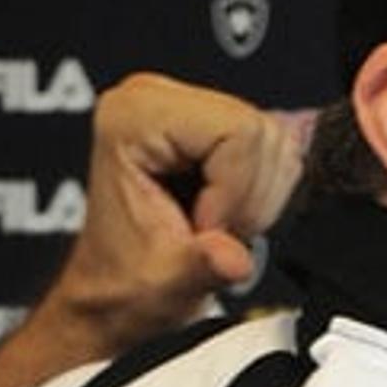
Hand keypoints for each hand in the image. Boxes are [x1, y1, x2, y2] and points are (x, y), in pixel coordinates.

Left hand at [42, 72, 304, 346]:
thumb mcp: (165, 284)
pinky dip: (262, 190)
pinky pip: (272, 147)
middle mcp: (155, 97)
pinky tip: (226, 211)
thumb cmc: (124, 280)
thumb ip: (202, 267)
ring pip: (273, 139)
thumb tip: (235, 261)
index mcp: (133, 118)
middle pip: (259, 130)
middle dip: (250, 196)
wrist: (113, 289)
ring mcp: (184, 104)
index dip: (236, 192)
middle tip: (213, 233)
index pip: (238, 130)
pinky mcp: (210, 121)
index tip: (205, 231)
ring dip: (258, 197)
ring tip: (217, 225)